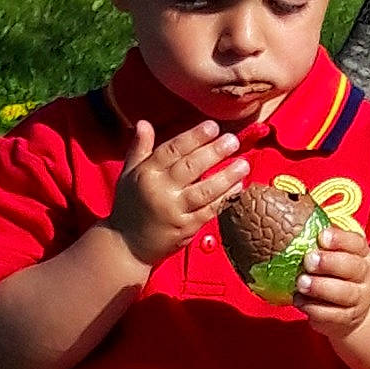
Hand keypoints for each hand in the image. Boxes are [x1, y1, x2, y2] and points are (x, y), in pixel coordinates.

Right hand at [107, 118, 249, 267]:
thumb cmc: (129, 207)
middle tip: (233, 140)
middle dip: (214, 152)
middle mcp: (160, 191)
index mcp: (146, 174)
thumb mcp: (128, 175)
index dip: (193, 137)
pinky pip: (209, 210)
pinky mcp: (185, 228)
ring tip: (243, 164)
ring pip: (204, 190)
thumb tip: (143, 123)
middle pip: (191, 167)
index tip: (212, 126)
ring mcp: (174, 211)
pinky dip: (225, 198)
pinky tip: (238, 187)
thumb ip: (139, 149)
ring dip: (226, 176)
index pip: (172, 150)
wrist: (125, 245)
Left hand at [293, 223, 369, 337]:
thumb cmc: (335, 276)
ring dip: (320, 287)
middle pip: (352, 267)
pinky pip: (332, 314)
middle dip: (329, 263)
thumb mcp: (334, 256)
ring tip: (301, 282)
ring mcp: (358, 298)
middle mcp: (364, 275)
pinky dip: (314, 308)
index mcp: (361, 254)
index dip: (340, 239)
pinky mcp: (346, 318)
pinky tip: (300, 301)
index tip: (321, 236)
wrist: (350, 312)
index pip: (356, 243)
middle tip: (308, 260)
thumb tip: (293, 221)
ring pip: (344, 293)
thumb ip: (320, 244)